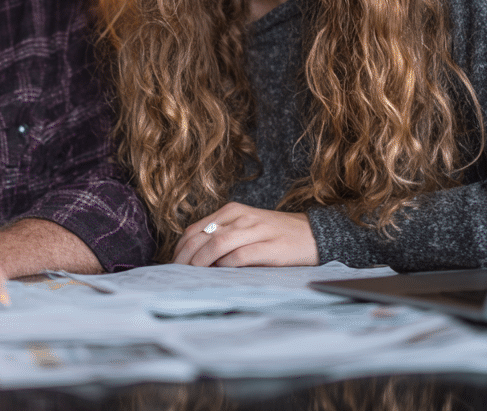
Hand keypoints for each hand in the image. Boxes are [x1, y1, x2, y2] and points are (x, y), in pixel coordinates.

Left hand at [172, 202, 318, 266]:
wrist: (313, 234)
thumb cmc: (274, 235)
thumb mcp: (245, 228)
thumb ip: (222, 236)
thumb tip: (193, 258)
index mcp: (232, 211)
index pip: (195, 229)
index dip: (180, 249)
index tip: (173, 265)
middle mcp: (241, 217)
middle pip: (203, 237)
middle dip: (186, 258)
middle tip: (177, 275)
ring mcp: (256, 230)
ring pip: (218, 244)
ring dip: (201, 261)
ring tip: (193, 276)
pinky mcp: (270, 247)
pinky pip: (242, 256)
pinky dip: (227, 265)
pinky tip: (220, 274)